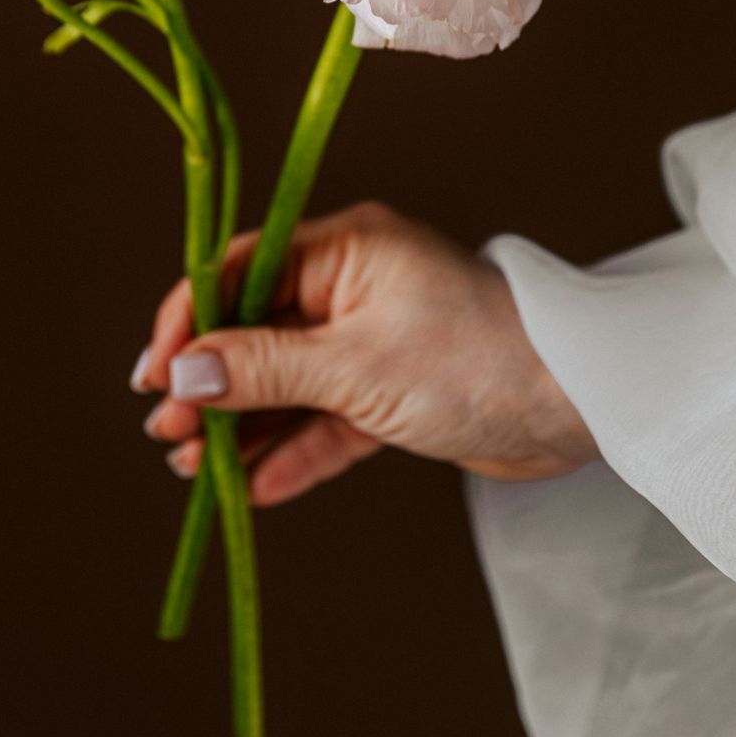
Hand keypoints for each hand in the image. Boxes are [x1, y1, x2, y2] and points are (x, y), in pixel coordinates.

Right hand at [132, 202, 597, 505]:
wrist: (580, 407)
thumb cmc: (477, 361)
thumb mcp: (355, 366)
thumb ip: (265, 370)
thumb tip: (184, 372)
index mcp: (344, 249)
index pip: (242, 272)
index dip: (191, 321)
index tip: (155, 373)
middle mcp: (354, 287)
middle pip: (257, 332)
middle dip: (211, 384)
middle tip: (169, 432)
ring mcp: (374, 340)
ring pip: (288, 383)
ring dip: (244, 425)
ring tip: (197, 468)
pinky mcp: (396, 393)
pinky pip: (328, 419)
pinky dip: (294, 450)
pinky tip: (254, 486)